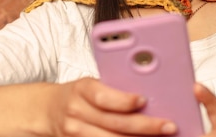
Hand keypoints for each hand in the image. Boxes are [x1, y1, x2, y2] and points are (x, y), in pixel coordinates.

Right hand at [45, 77, 177, 135]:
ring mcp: (75, 133)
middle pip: (114, 124)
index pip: (104, 98)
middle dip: (146, 126)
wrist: (46, 110)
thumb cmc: (77, 94)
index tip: (144, 100)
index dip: (125, 101)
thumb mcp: (91, 84)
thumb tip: (150, 93)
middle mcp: (77, 112)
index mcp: (82, 89)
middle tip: (169, 126)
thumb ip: (113, 88)